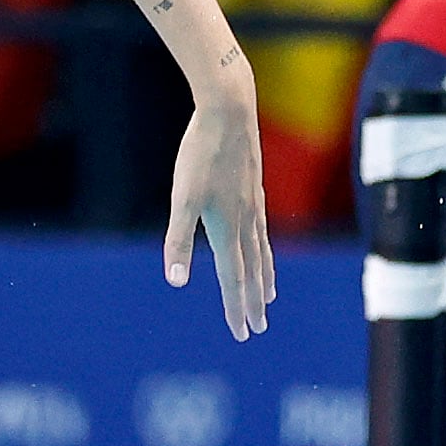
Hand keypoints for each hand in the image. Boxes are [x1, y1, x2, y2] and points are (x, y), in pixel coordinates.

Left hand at [165, 91, 274, 340]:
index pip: (232, 279)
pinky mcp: (253, 189)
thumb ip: (177, 241)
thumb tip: (175, 282)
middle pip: (252, 271)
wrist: (229, 111)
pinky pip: (262, 231)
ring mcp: (253, 205)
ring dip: (264, 278)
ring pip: (261, 251)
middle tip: (259, 327)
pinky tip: (260, 247)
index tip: (242, 334)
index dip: (235, 308)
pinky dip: (264, 250)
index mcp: (226, 228)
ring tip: (270, 296)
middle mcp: (245, 221)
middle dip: (254, 302)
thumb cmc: (199, 155)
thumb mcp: (181, 199)